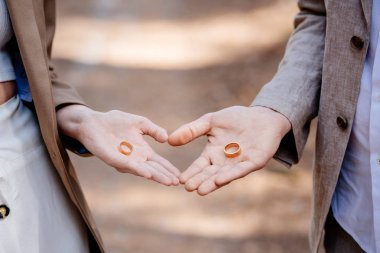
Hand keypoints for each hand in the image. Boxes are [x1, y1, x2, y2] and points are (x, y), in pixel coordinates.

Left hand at [57, 105, 179, 185]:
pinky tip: (148, 173)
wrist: (92, 122)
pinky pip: (127, 165)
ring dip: (155, 176)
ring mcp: (124, 160)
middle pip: (153, 169)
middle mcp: (135, 159)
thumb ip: (154, 130)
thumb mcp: (140, 123)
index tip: (179, 175)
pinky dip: (138, 170)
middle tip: (177, 183)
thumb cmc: (115, 122)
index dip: (169, 168)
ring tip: (168, 181)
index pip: (159, 162)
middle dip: (165, 176)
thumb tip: (167, 138)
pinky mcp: (112, 158)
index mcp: (142, 151)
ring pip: (143, 170)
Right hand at [168, 106, 290, 194]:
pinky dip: (231, 175)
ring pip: (224, 175)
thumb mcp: (210, 121)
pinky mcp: (254, 162)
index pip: (200, 165)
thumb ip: (192, 130)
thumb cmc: (236, 118)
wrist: (262, 115)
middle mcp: (225, 162)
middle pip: (210, 174)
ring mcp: (239, 163)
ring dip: (212, 183)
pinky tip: (220, 180)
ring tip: (201, 190)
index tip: (180, 179)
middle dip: (199, 181)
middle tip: (188, 188)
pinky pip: (241, 170)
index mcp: (214, 153)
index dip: (191, 172)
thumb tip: (169, 140)